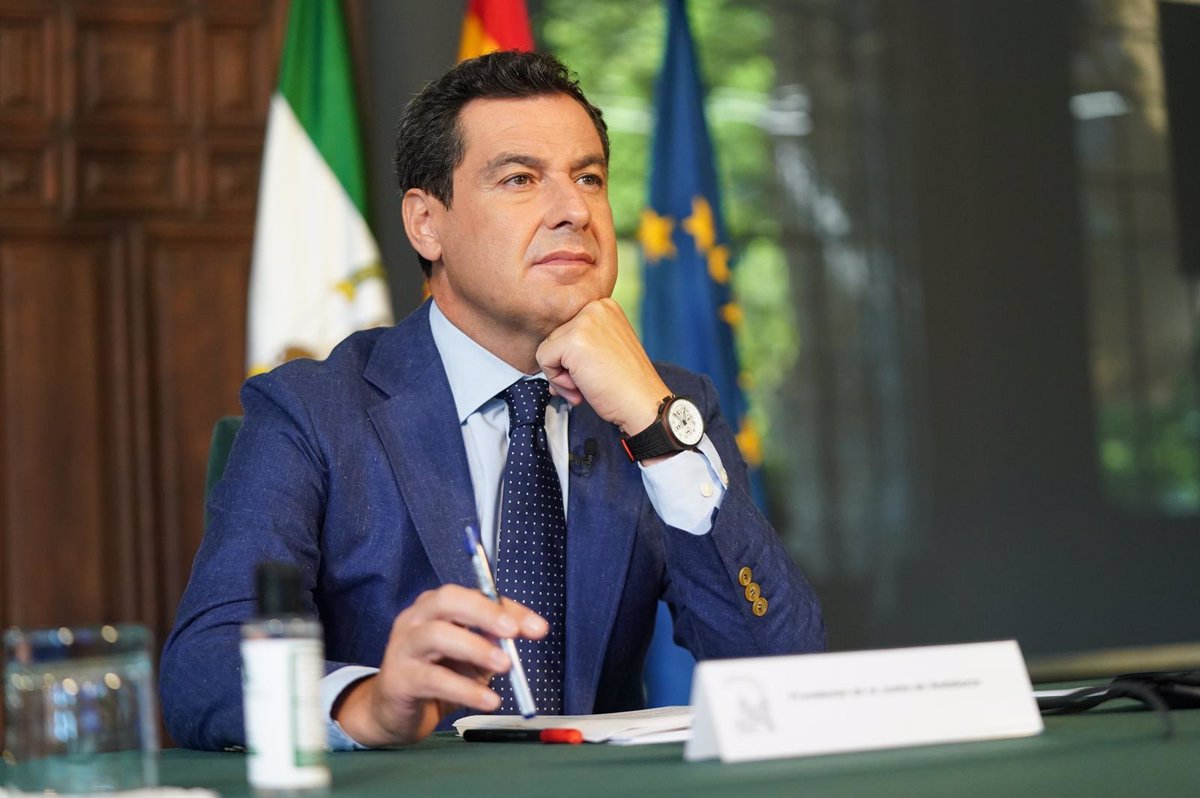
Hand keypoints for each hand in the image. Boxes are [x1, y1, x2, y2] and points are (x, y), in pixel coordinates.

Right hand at [333, 584, 546, 746]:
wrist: (393, 713)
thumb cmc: (436, 676)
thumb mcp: (470, 658)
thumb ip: (492, 643)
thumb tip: (520, 635)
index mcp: (435, 606)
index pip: (475, 596)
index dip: (507, 609)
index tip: (538, 627)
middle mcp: (416, 619)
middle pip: (448, 601)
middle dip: (484, 613)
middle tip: (513, 632)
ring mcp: (403, 647)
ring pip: (437, 635)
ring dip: (475, 648)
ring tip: (505, 666)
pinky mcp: (399, 679)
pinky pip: (434, 679)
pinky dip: (466, 690)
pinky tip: (489, 700)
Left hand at [535, 298, 669, 434]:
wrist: (644, 403)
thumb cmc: (627, 384)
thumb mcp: (606, 350)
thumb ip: (580, 346)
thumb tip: (549, 359)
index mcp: (604, 307)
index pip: (567, 330)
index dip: (573, 358)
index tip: (593, 373)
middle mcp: (595, 308)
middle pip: (555, 338)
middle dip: (565, 367)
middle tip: (587, 385)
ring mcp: (585, 322)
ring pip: (547, 349)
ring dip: (560, 376)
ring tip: (584, 387)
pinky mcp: (574, 341)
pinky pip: (544, 359)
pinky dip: (556, 380)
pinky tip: (580, 388)